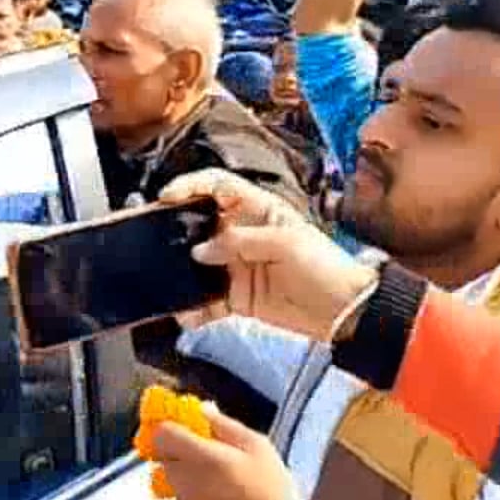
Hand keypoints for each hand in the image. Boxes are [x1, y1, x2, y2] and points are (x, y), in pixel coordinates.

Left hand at [153, 403, 300, 499]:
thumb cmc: (271, 487)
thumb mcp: (256, 446)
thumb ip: (223, 425)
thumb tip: (202, 410)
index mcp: (199, 457)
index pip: (162, 435)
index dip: (172, 430)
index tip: (187, 432)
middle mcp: (185, 482)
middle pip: (166, 460)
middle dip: (181, 455)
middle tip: (210, 458)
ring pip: (175, 485)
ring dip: (189, 480)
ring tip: (221, 485)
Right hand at [159, 169, 376, 340]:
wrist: (342, 311)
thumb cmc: (325, 267)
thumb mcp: (285, 243)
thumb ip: (240, 242)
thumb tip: (201, 251)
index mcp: (258, 210)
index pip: (218, 187)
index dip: (191, 186)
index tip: (168, 197)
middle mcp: (243, 235)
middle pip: (201, 224)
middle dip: (177, 229)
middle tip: (157, 237)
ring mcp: (238, 265)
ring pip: (198, 263)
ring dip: (182, 272)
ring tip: (167, 278)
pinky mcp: (238, 296)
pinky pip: (208, 300)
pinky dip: (195, 308)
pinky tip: (186, 314)